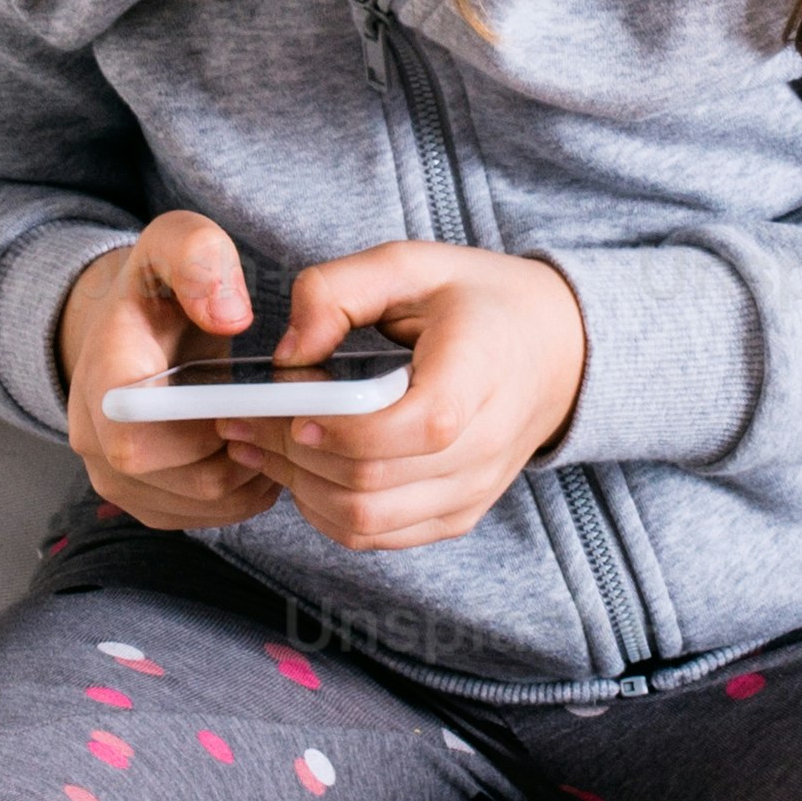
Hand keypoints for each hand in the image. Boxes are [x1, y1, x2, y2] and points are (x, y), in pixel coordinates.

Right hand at [56, 212, 289, 530]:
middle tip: (280, 420)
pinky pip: (202, 516)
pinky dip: (242, 494)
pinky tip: (258, 453)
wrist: (134, 327)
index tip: (245, 404)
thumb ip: (199, 258)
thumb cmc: (161, 287)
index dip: (204, 435)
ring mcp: (114, 475)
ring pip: (197, 505)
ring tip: (275, 431)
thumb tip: (229, 315)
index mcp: (102, 378)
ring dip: (250, 478)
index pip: (138, 440)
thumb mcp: (177, 242)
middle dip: (243, 457)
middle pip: (181, 481)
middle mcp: (93, 436)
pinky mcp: (143, 497)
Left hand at [253, 242, 592, 558]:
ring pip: (365, 522)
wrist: (558, 352)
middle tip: (243, 422)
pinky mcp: (457, 515)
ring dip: (300, 490)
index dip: (339, 429)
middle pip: (371, 483)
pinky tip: (302, 473)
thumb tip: (286, 355)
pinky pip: (377, 536)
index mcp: (478, 376)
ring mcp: (471, 491)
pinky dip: (326, 512)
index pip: (410, 428)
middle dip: (292, 456)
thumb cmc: (481, 302)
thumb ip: (338, 292)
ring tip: (261, 448)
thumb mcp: (413, 263)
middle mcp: (482, 448)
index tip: (288, 405)